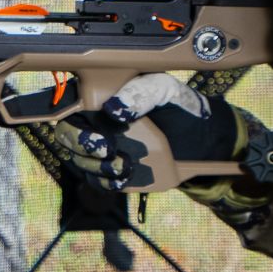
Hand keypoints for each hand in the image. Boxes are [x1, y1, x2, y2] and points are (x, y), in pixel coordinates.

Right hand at [53, 73, 243, 190]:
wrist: (205, 144)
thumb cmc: (181, 109)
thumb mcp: (166, 90)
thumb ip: (141, 91)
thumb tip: (114, 109)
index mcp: (104, 97)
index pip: (70, 104)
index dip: (70, 115)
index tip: (91, 124)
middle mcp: (97, 124)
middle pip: (67, 135)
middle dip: (81, 144)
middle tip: (107, 148)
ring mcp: (103, 150)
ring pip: (79, 160)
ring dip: (96, 166)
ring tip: (125, 164)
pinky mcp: (112, 173)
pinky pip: (96, 181)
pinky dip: (106, 181)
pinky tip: (124, 177)